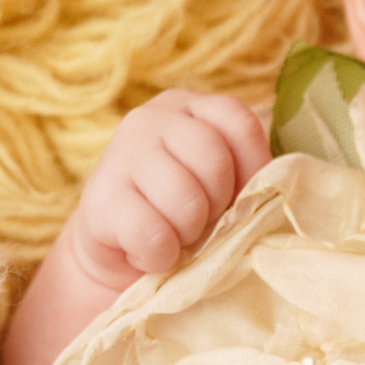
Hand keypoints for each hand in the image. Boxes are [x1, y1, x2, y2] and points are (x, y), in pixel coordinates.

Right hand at [63, 91, 270, 290]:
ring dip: (188, 234)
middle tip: (200, 223)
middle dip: (218, 207)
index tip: (237, 199)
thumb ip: (246, 178)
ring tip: (175, 237)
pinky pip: (152, 234)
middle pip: (214, 162)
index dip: (252, 171)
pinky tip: (150, 252)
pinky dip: (160, 256)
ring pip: (185, 200)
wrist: (119, 251)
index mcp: (192, 108)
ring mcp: (122, 152)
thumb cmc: (182, 213)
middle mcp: (152, 118)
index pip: (242, 125)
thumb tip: (265, 194)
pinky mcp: (100, 196)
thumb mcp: (220, 186)